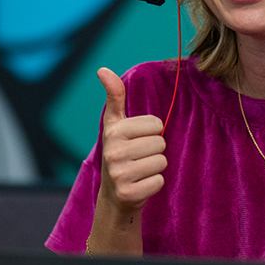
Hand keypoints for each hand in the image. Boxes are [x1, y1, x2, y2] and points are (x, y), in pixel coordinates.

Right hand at [97, 67, 166, 211]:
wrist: (113, 195)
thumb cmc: (119, 152)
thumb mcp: (115, 124)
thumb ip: (115, 96)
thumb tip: (102, 69)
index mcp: (114, 131)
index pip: (156, 124)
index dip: (152, 133)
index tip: (138, 140)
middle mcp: (114, 152)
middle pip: (160, 143)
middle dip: (154, 151)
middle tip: (139, 158)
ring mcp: (120, 174)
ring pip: (162, 162)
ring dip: (155, 167)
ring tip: (140, 170)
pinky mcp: (129, 194)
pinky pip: (159, 181)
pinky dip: (154, 184)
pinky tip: (141, 184)